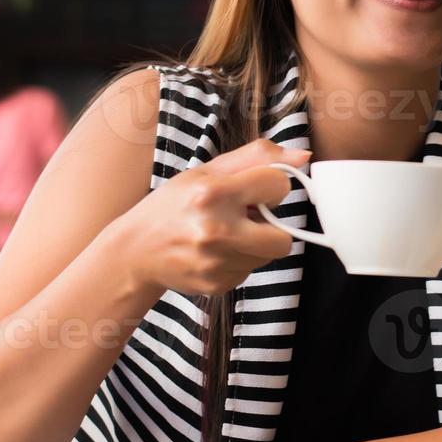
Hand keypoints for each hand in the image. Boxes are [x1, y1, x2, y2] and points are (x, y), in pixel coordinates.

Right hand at [113, 138, 310, 297]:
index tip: (254, 189)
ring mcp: (215, 262)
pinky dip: (239, 261)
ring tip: (225, 234)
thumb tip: (305, 156)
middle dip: (271, 227)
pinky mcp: (216, 285)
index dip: (271, 186)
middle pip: (284, 238)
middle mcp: (215, 230)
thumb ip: (257, 158)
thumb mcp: (208, 171)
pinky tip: (215, 252)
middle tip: (246, 218)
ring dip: (255, 244)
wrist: (136, 250)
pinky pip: (251, 271)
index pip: (278, 185)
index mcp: (213, 193)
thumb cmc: (175, 205)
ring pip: (268, 255)